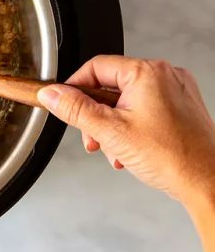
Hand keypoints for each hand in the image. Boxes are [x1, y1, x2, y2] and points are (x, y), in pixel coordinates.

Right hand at [37, 56, 214, 206]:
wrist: (208, 184)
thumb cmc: (172, 157)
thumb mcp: (109, 131)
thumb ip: (75, 109)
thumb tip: (51, 95)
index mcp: (147, 72)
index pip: (96, 67)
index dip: (74, 88)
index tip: (63, 104)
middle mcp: (165, 76)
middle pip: (110, 86)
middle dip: (96, 116)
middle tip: (91, 137)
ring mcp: (176, 92)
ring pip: (126, 101)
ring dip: (112, 126)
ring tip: (115, 151)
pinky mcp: (181, 108)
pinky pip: (144, 110)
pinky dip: (131, 128)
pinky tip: (130, 151)